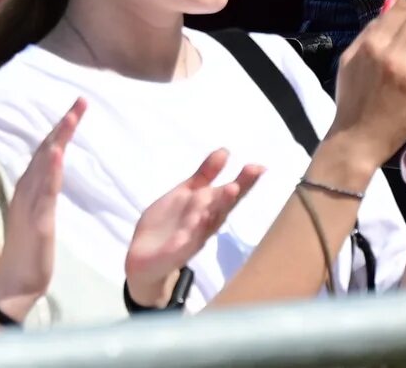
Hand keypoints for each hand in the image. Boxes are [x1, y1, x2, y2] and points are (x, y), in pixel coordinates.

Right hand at [0, 99, 81, 312]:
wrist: (15, 283)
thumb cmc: (28, 252)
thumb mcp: (37, 215)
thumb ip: (41, 192)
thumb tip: (49, 171)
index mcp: (28, 188)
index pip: (46, 150)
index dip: (60, 128)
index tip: (77, 108)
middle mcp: (27, 189)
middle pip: (46, 149)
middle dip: (63, 124)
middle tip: (81, 100)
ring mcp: (31, 203)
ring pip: (45, 164)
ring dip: (59, 138)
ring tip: (72, 115)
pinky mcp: (38, 220)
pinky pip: (45, 191)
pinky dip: (51, 169)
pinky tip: (58, 152)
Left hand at [125, 148, 262, 305]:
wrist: (146, 255)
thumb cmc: (171, 222)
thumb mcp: (187, 193)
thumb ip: (205, 174)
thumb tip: (225, 150)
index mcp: (209, 209)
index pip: (229, 194)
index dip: (244, 182)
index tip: (259, 168)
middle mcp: (204, 225)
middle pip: (221, 210)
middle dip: (230, 197)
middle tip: (240, 183)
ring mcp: (190, 240)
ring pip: (203, 227)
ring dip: (211, 214)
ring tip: (224, 195)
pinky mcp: (173, 254)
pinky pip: (180, 246)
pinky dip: (184, 239)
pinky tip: (187, 231)